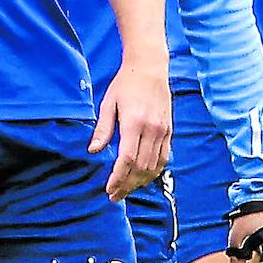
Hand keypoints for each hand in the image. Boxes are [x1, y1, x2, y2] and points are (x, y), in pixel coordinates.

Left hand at [89, 60, 171, 201]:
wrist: (149, 67)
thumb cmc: (125, 83)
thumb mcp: (108, 103)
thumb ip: (103, 128)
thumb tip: (93, 151)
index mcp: (134, 122)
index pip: (126, 159)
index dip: (117, 178)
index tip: (109, 189)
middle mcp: (152, 129)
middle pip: (140, 167)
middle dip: (127, 185)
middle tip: (115, 196)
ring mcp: (163, 130)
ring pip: (154, 166)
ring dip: (140, 182)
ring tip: (127, 189)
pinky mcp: (169, 130)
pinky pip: (164, 158)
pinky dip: (154, 171)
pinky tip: (143, 177)